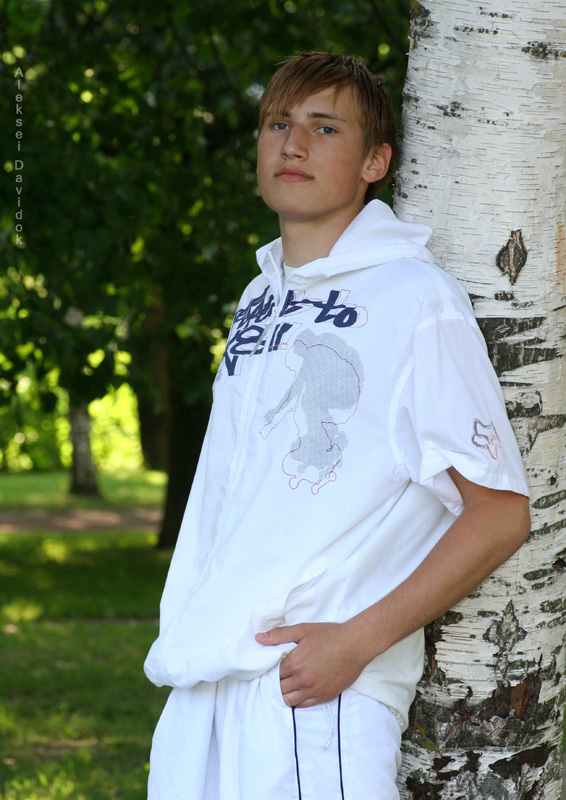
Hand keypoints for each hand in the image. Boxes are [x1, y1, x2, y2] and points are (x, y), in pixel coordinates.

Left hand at [255, 621, 369, 707]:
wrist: (355, 644)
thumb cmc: (330, 635)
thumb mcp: (303, 630)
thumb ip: (279, 635)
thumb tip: (259, 638)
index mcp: (295, 663)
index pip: (273, 673)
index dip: (271, 671)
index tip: (273, 667)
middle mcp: (303, 680)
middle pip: (280, 688)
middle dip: (276, 683)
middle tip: (279, 677)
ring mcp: (314, 690)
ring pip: (290, 700)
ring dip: (285, 694)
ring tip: (286, 686)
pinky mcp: (325, 696)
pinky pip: (305, 705)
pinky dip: (297, 702)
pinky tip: (297, 694)